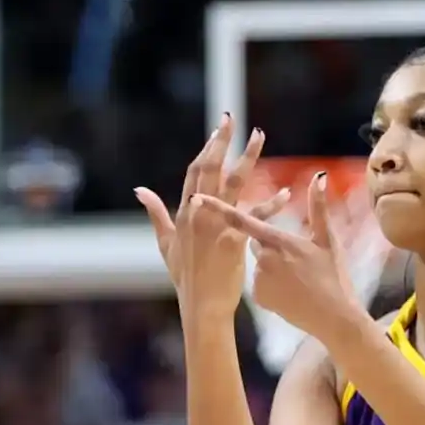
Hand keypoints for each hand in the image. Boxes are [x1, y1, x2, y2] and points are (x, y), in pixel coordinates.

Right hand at [134, 115, 286, 316]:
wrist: (201, 304)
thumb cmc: (185, 276)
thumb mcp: (165, 243)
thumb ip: (155, 213)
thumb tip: (139, 190)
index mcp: (184, 213)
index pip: (194, 171)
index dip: (207, 148)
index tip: (218, 130)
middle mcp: (199, 214)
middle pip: (211, 168)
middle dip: (222, 141)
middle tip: (232, 119)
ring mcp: (215, 226)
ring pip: (234, 183)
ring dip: (248, 157)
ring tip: (259, 136)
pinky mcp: (233, 241)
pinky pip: (255, 217)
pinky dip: (271, 203)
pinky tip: (285, 192)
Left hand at [199, 174, 362, 343]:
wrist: (332, 317)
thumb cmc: (334, 276)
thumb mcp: (328, 240)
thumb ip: (318, 207)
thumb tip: (319, 176)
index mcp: (279, 241)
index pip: (243, 220)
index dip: (218, 208)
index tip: (197, 199)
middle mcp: (264, 259)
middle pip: (255, 242)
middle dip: (269, 244)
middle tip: (295, 258)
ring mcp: (259, 279)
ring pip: (258, 264)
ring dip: (271, 266)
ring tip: (296, 278)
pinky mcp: (258, 297)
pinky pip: (259, 283)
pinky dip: (270, 284)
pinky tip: (289, 292)